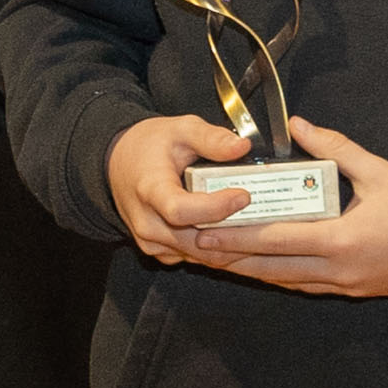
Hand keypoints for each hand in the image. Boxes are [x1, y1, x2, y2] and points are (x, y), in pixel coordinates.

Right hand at [105, 111, 266, 267]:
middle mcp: (148, 223)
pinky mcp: (161, 253)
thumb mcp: (180, 129)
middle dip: (235, 232)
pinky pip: (197, 259)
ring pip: (202, 256)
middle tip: (268, 217)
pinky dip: (222, 250)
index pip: (180, 210)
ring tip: (262, 228)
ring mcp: (153, 242)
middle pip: (198, 241)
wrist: (118, 166)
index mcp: (149, 190)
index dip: (215, 208)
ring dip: (233, 245)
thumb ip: (211, 138)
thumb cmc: (149, 147)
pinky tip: (242, 235)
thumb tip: (242, 146)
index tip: (244, 196)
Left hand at [188, 121, 387, 298]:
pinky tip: (260, 267)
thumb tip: (297, 124)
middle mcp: (338, 271)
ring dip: (251, 271)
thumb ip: (335, 148)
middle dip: (231, 259)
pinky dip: (279, 277)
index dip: (235, 238)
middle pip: (271, 269)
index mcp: (341, 240)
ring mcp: (345, 286)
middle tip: (196, 248)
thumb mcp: (380, 171)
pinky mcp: (354, 292)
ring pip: (285, 282)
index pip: (275, 241)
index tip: (203, 231)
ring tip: (218, 258)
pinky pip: (306, 287)